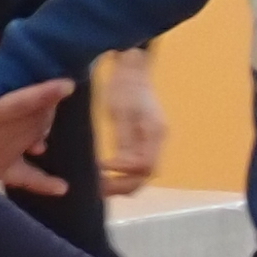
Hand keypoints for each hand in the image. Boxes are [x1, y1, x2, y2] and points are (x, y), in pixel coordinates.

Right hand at [0, 32, 74, 186]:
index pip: (20, 103)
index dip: (46, 94)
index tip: (68, 83)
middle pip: (33, 121)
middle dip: (46, 104)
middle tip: (47, 87)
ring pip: (33, 140)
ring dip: (44, 124)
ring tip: (44, 107)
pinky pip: (22, 180)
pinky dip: (44, 184)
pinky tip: (63, 187)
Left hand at [99, 53, 165, 196]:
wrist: (134, 68)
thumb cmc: (124, 85)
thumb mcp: (119, 110)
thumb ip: (122, 137)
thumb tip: (118, 166)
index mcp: (154, 132)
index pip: (144, 166)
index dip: (123, 173)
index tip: (101, 168)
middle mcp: (158, 140)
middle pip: (145, 176)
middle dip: (122, 186)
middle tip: (97, 188)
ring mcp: (155, 141)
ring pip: (143, 174)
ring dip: (123, 183)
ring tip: (99, 184)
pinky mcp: (146, 140)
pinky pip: (139, 165)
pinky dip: (124, 174)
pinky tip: (106, 172)